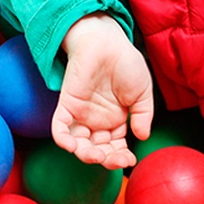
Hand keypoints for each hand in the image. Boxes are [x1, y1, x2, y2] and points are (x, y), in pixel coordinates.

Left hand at [52, 13, 153, 168]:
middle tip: (114, 161)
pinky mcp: (67, 104)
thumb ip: (143, 115)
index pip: (115, 147)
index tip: (129, 161)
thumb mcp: (142, 93)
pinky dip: (63, 139)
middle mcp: (96, 121)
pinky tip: (72, 147)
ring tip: (97, 156)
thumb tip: (142, 137)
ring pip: (78, 144)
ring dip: (86, 155)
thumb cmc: (126, 64)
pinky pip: (60, 127)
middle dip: (106, 159)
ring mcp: (80, 114)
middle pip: (98, 150)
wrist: (108, 42)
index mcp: (114, 121)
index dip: (120, 157)